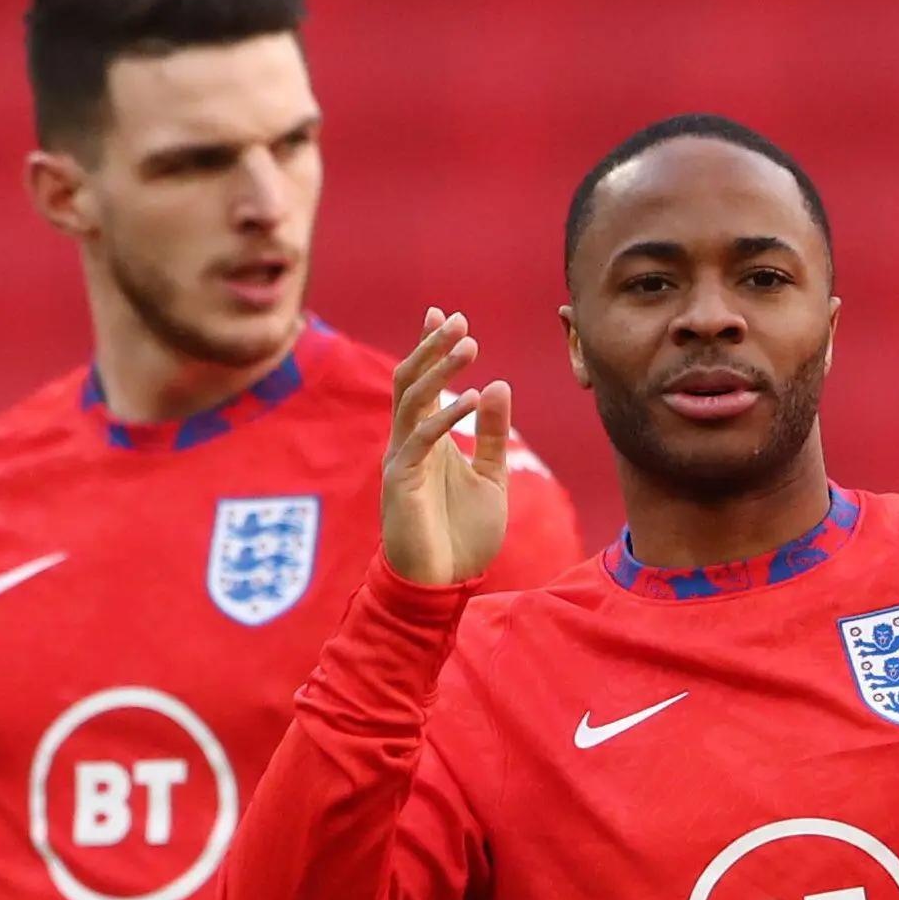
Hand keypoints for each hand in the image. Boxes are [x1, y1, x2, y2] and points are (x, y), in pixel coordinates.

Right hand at [378, 308, 511, 585]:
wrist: (443, 585)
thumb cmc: (463, 536)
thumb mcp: (491, 477)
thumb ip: (492, 434)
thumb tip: (497, 384)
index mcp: (427, 441)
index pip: (423, 384)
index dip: (430, 348)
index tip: (445, 314)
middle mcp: (408, 444)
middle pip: (411, 382)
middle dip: (431, 348)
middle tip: (457, 319)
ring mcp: (401, 461)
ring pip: (412, 401)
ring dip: (440, 370)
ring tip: (468, 345)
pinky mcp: (402, 483)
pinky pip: (422, 440)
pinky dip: (446, 416)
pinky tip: (471, 397)